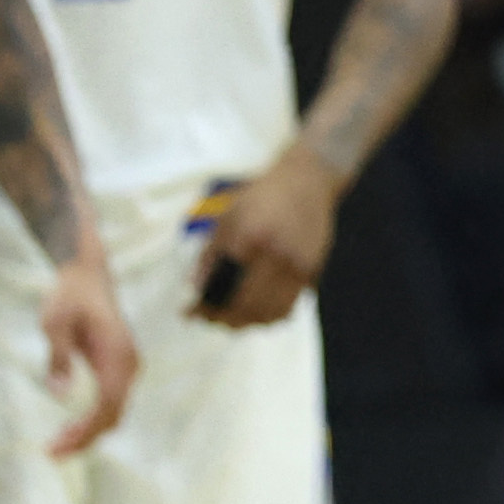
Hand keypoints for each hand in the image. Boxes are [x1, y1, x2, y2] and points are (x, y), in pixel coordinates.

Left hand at [42, 247, 136, 456]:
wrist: (87, 272)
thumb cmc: (69, 294)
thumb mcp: (54, 322)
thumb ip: (58, 357)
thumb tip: (61, 395)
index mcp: (117, 355)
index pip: (106, 407)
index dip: (84, 432)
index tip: (57, 446)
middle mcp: (129, 364)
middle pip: (113, 417)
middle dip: (85, 439)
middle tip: (51, 453)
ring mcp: (127, 366)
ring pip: (114, 413)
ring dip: (89, 433)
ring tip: (57, 446)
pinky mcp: (119, 367)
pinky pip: (111, 402)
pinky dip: (93, 420)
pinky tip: (72, 428)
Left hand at [192, 149, 339, 327]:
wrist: (308, 180)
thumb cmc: (262, 196)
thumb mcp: (228, 216)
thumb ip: (211, 253)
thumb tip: (195, 287)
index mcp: (249, 235)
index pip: (222, 284)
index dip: (205, 305)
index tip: (192, 311)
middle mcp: (275, 254)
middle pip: (245, 305)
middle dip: (222, 318)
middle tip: (207, 318)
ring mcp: (297, 265)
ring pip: (268, 313)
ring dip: (245, 323)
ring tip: (228, 319)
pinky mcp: (311, 272)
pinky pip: (286, 308)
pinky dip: (267, 317)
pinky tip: (254, 313)